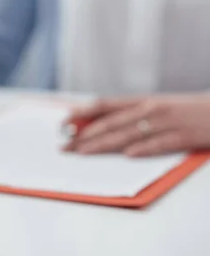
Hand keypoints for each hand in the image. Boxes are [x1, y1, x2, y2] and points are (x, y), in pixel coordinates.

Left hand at [62, 94, 209, 156]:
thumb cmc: (191, 111)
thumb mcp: (161, 107)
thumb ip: (134, 115)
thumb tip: (106, 128)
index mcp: (144, 101)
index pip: (106, 105)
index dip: (83, 113)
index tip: (64, 122)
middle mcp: (151, 109)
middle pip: (111, 122)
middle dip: (85, 135)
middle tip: (65, 146)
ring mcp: (168, 122)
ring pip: (129, 133)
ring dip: (103, 143)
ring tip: (83, 152)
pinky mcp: (185, 136)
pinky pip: (161, 143)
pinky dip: (144, 148)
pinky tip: (128, 154)